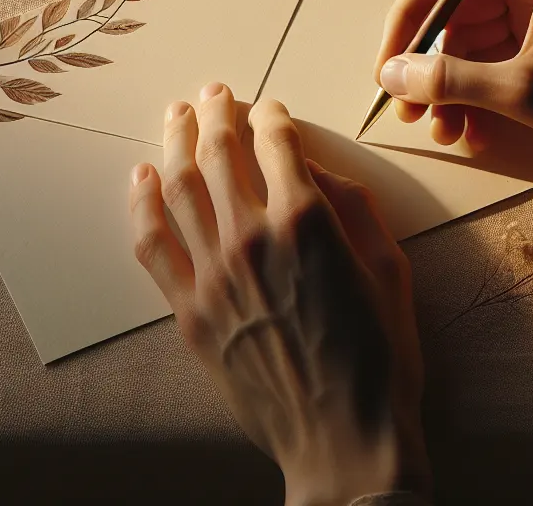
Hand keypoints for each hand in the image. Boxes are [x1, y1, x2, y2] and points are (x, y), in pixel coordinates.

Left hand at [129, 83, 427, 504]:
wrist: (343, 439)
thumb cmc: (380, 360)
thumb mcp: (390, 271)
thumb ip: (354, 208)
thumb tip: (317, 169)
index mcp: (308, 222)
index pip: (276, 142)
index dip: (270, 116)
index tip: (269, 109)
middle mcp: (252, 239)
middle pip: (218, 153)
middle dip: (216, 113)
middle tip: (215, 93)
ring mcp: (213, 276)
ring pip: (178, 187)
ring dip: (176, 142)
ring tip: (178, 115)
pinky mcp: (190, 313)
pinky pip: (152, 245)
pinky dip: (142, 203)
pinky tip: (143, 178)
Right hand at [374, 0, 532, 186]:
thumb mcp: (525, 91)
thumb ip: (451, 79)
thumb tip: (391, 75)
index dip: (406, 23)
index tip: (386, 72)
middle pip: (455, 9)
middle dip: (430, 64)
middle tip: (410, 113)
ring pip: (474, 40)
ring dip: (454, 86)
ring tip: (447, 133)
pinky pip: (500, 57)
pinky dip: (482, 92)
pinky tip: (475, 132)